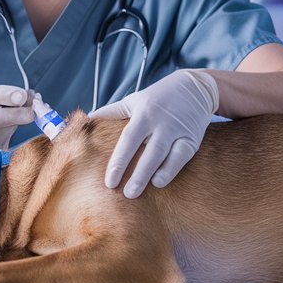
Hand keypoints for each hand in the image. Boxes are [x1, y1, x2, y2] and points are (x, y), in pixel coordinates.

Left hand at [88, 69, 218, 197]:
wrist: (195, 87)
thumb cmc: (158, 97)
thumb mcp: (134, 100)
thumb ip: (111, 111)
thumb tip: (87, 119)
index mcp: (144, 113)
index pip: (128, 139)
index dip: (119, 161)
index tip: (109, 181)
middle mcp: (161, 122)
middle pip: (148, 151)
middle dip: (136, 174)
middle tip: (125, 194)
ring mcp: (178, 131)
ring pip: (165, 155)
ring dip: (151, 174)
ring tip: (138, 191)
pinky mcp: (192, 139)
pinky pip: (181, 157)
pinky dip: (171, 169)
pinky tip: (159, 181)